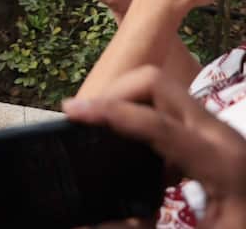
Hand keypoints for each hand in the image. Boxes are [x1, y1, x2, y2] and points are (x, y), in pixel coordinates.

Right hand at [65, 65, 245, 228]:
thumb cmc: (244, 228)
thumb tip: (88, 223)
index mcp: (222, 163)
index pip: (155, 122)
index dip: (109, 112)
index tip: (70, 111)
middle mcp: (222, 136)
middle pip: (156, 84)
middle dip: (115, 94)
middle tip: (84, 119)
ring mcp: (219, 134)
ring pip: (161, 92)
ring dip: (126, 104)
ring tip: (99, 132)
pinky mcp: (215, 140)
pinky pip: (169, 113)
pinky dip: (141, 122)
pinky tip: (131, 158)